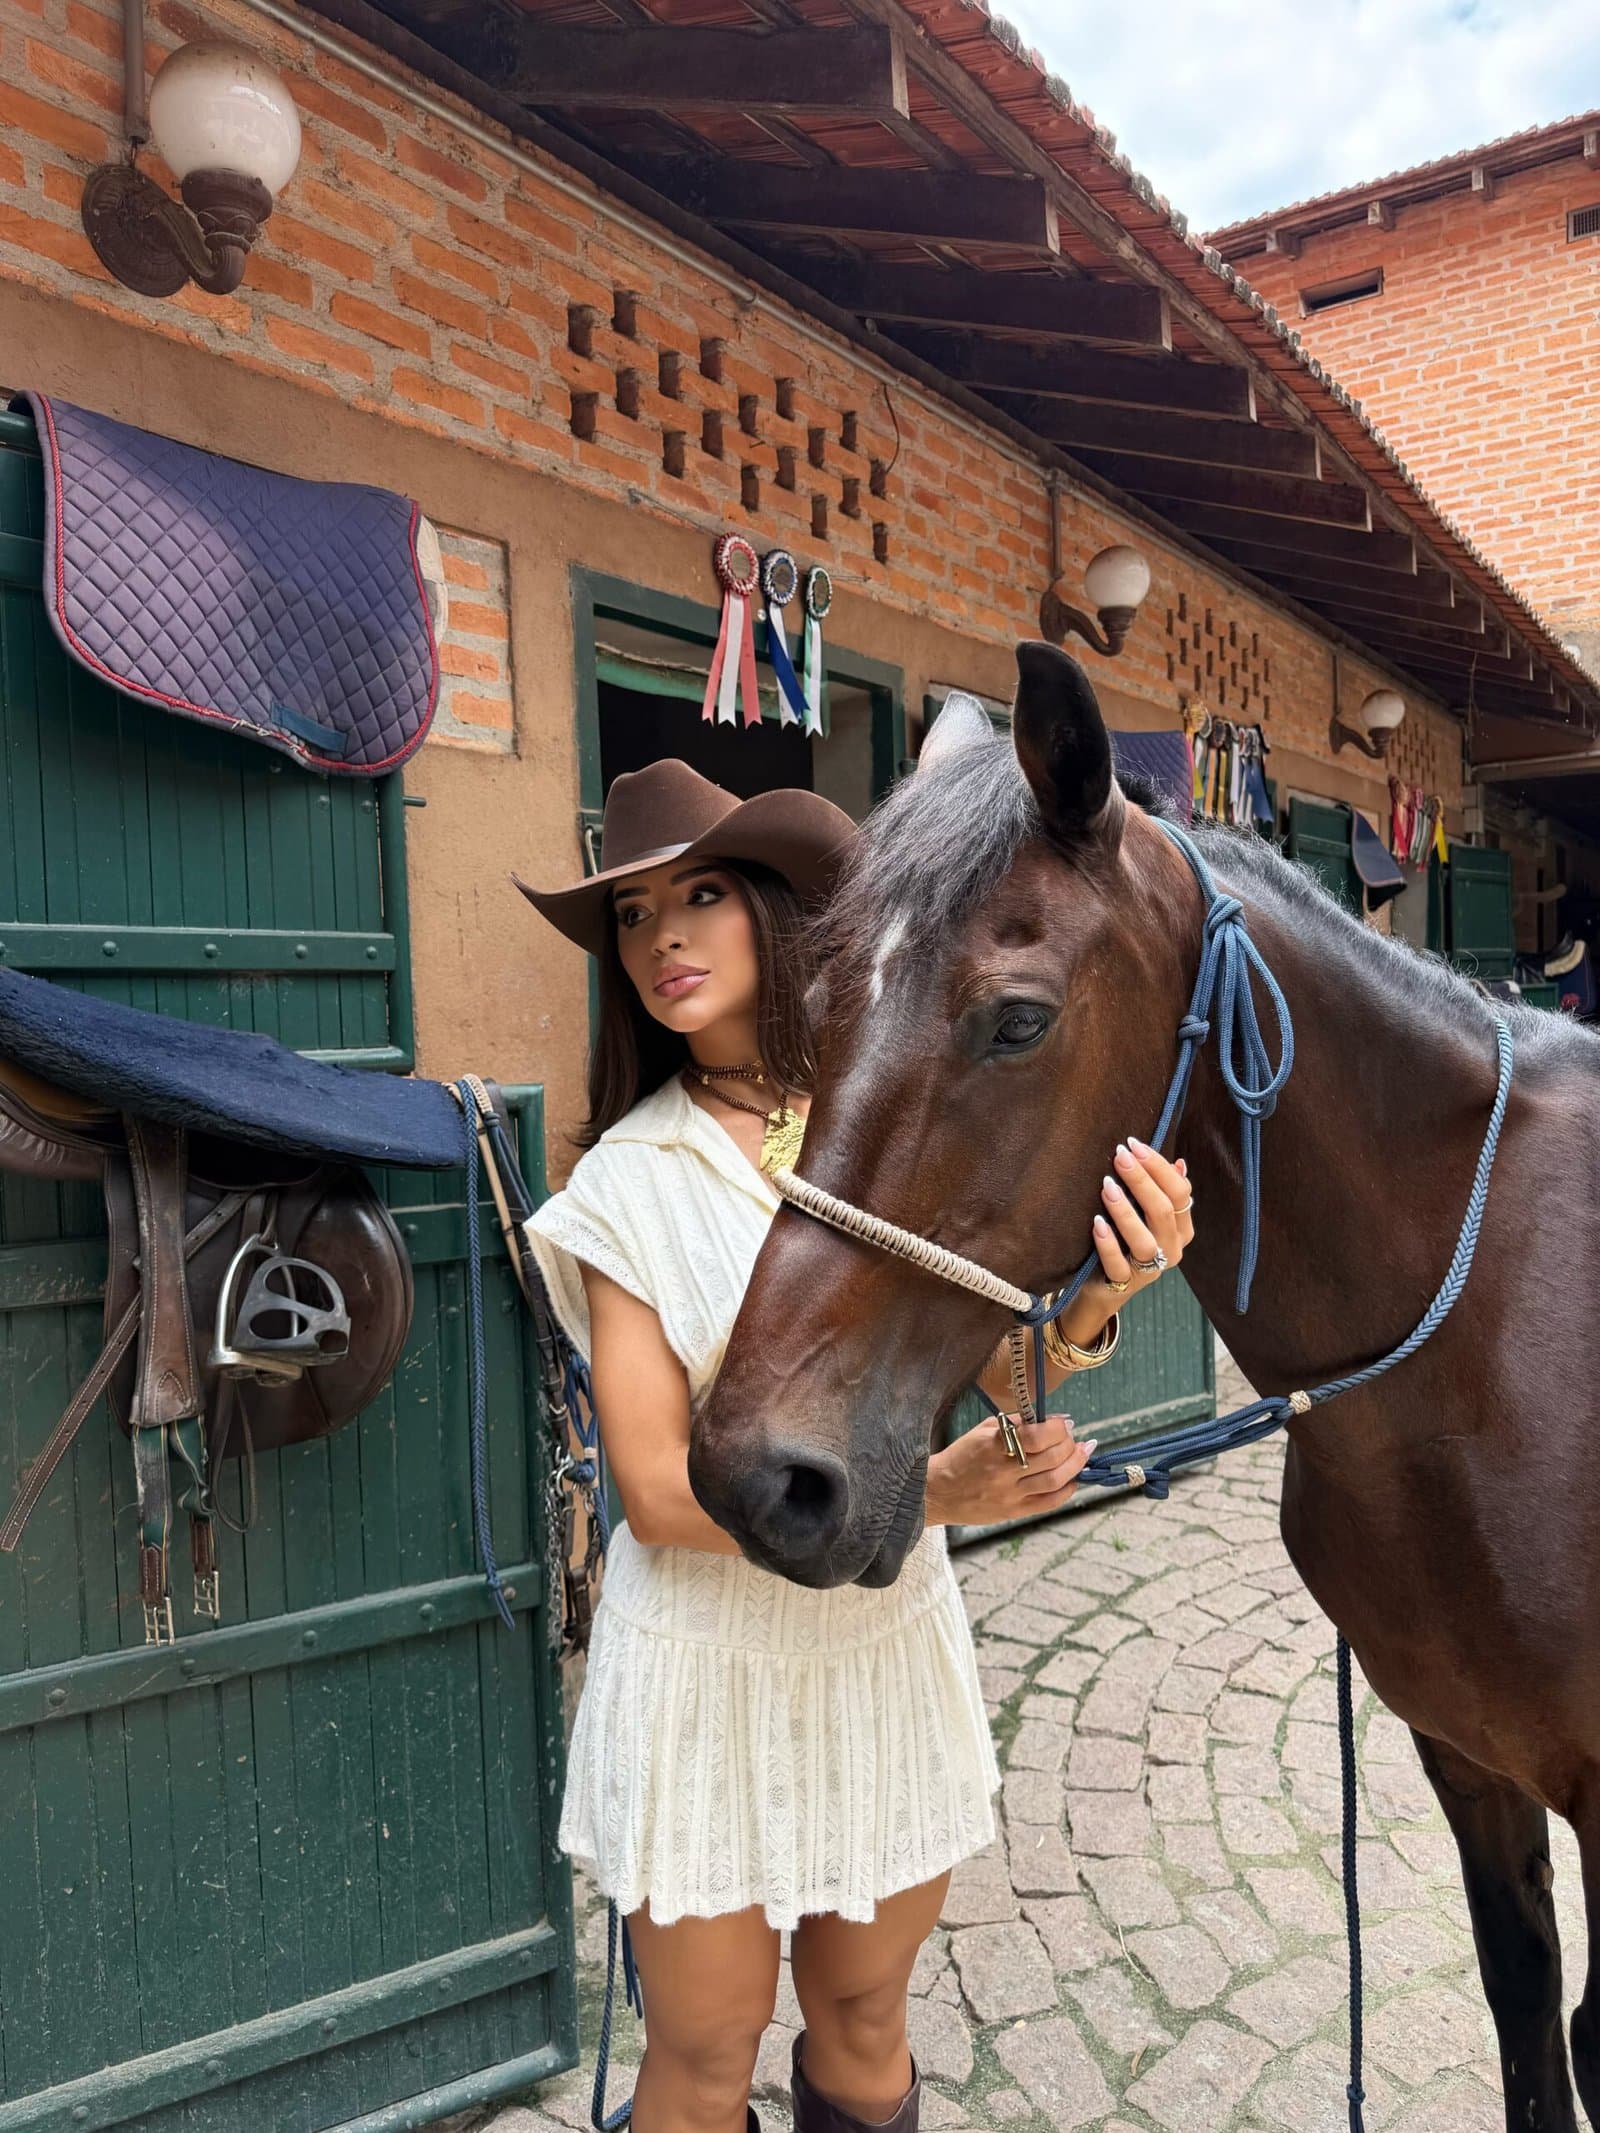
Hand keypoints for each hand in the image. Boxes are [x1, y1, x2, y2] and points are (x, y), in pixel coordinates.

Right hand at [927, 1413, 1096, 1528]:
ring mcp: (1010, 1493)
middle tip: (1074, 1439)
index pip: (1037, 1434)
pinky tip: (1072, 1480)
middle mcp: (1004, 1470)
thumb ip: (1018, 1423)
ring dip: (1075, 1465)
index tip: (1065, 1424)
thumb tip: (1054, 1420)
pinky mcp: (1014, 1512)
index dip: (1058, 1428)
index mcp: (995, 1444)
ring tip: (1082, 1454)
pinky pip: (1049, 1503)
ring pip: (1055, 1480)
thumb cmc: (961, 1456)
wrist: (938, 1492)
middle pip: (1052, 1456)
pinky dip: (1067, 1490)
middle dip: (1071, 1444)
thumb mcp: (984, 1430)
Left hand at [1091, 1138, 1193, 1299]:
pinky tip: (1097, 1225)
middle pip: (1163, 1212)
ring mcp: (1150, 1270)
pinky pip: (1118, 1266)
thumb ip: (1161, 1191)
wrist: (1103, 1286)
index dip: (1159, 1167)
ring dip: (1125, 1212)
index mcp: (1182, 1229)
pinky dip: (1108, 1244)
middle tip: (1120, 1157)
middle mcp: (1171, 1249)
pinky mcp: (1125, 1284)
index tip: (1134, 1145)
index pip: (1180, 1193)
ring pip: (1145, 1241)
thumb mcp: (1145, 1215)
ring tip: (1108, 1188)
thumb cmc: (1125, 1240)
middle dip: (1141, 1181)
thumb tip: (1179, 1163)